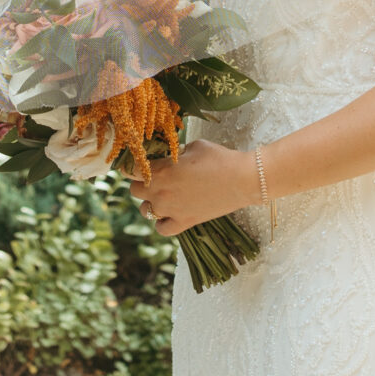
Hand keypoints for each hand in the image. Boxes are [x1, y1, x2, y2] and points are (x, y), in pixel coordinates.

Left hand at [137, 139, 259, 235]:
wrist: (243, 179)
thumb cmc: (220, 158)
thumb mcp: (193, 146)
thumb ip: (174, 152)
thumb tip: (167, 156)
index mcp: (160, 171)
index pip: (130, 170)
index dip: (133, 165)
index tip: (139, 164)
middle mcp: (160, 193)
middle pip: (135, 190)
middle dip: (142, 182)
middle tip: (155, 177)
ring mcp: (171, 210)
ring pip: (145, 210)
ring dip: (151, 202)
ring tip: (165, 195)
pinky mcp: (184, 223)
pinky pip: (162, 229)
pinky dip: (162, 222)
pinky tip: (170, 213)